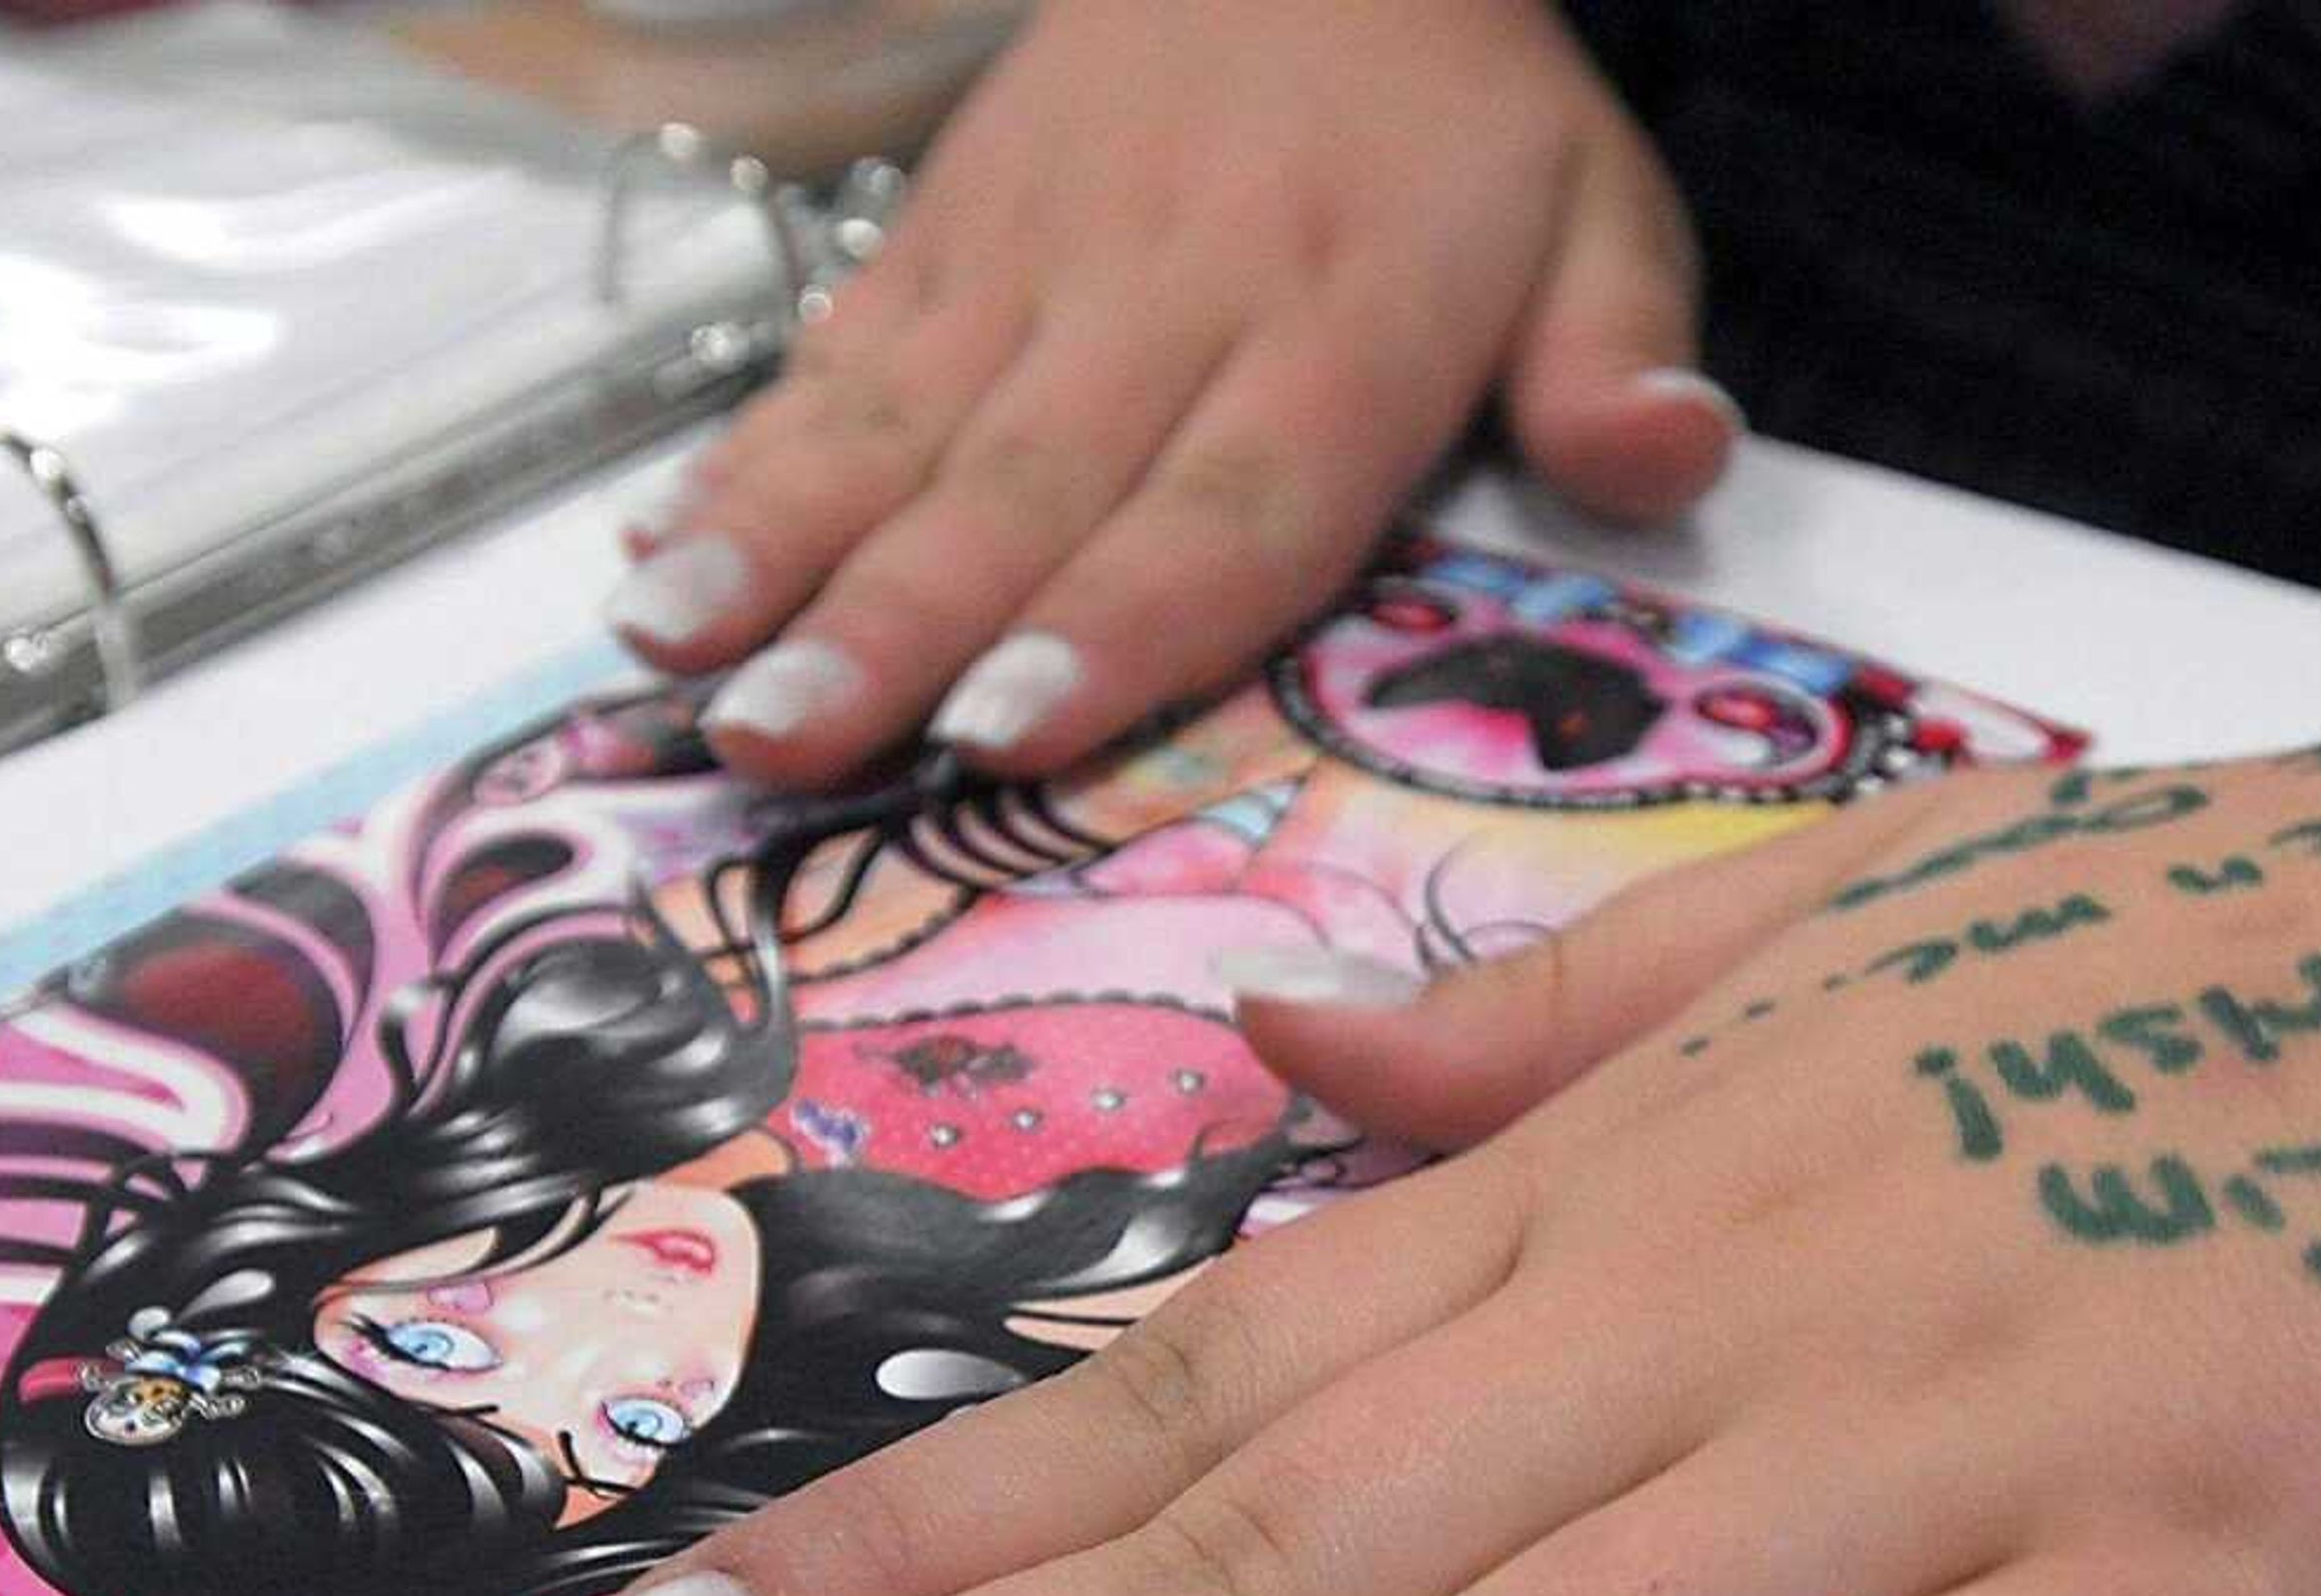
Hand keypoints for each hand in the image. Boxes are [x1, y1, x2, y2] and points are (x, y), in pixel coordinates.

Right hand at [609, 0, 1734, 786]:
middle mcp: (1170, 302)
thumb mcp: (1600, 214)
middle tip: (776, 743)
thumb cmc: (1462, 126)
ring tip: (668, 657)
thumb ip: (1621, 353)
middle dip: (890, 624)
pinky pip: (838, 351)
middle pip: (1024, 486)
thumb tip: (1666, 453)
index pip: (1227, 501)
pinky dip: (740, 455)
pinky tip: (654, 551)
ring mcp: (1033, 264)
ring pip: (895, 421)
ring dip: (773, 547)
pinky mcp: (944, 232)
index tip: (1001, 726)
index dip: (1111, 621)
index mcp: (1345, 330)